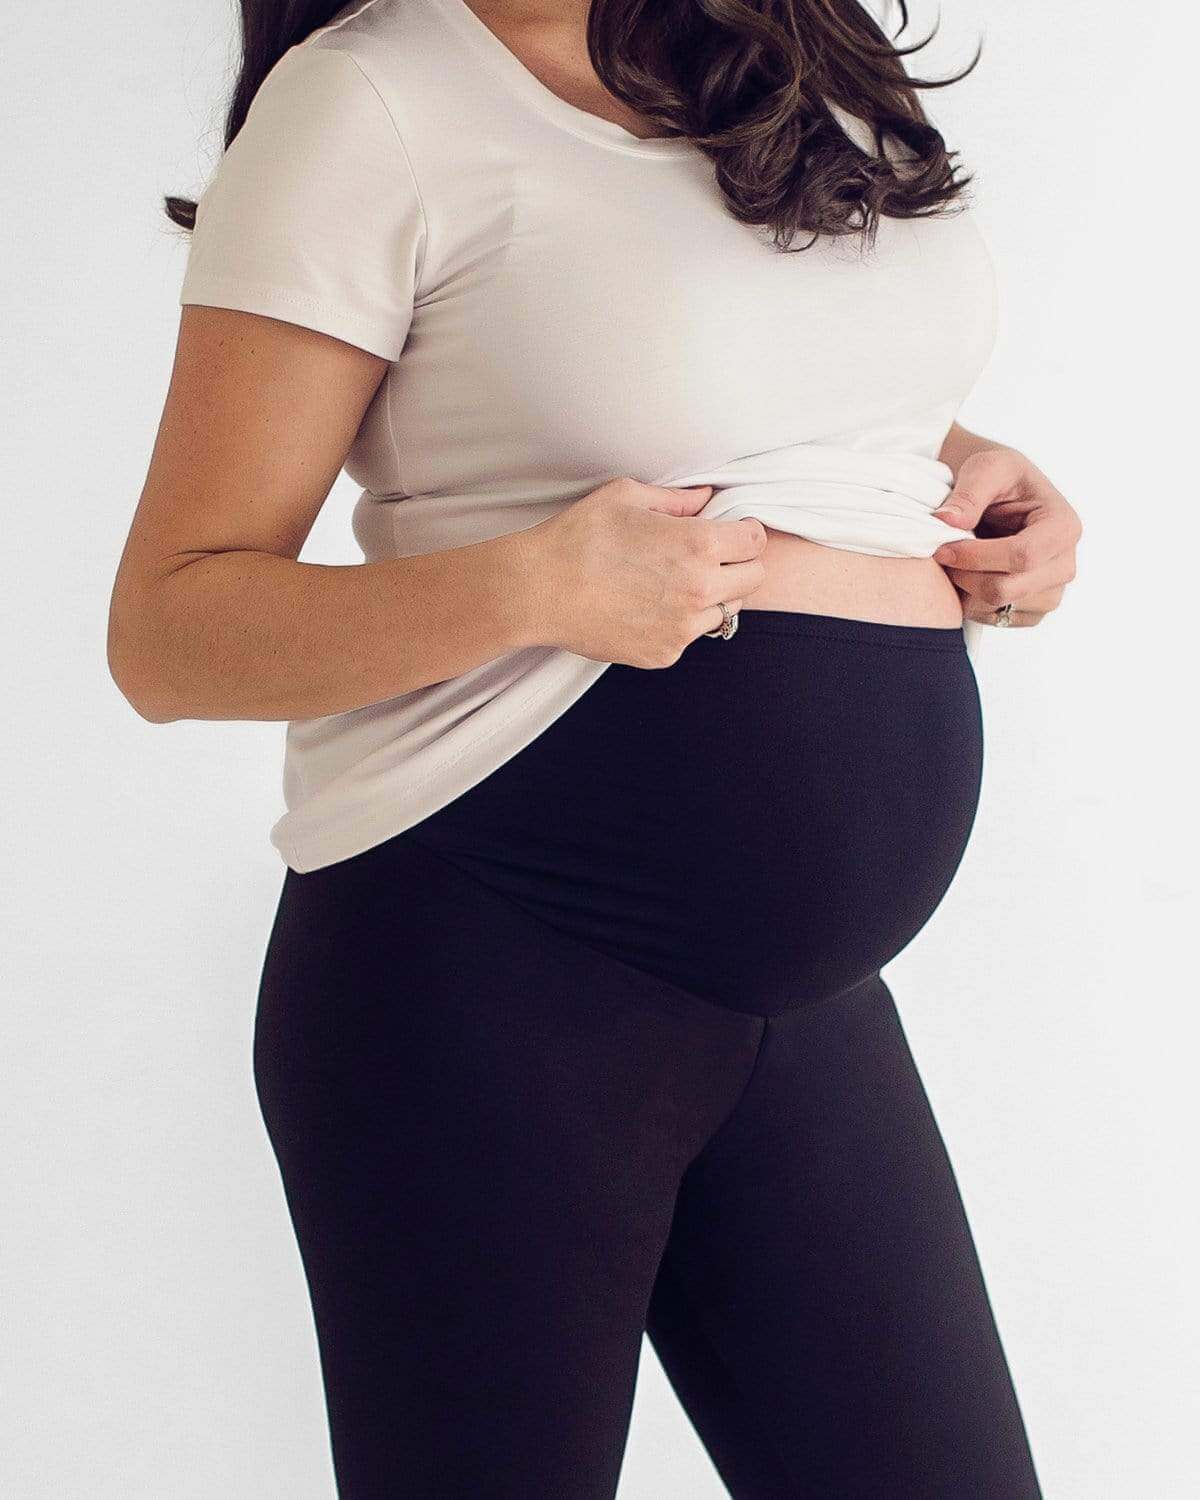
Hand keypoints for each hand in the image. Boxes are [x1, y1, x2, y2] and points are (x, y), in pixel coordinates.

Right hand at [526, 478, 767, 666]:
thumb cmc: (577, 538)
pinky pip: (690, 636)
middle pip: (753, 580)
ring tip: (673, 584)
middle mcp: (699, 589)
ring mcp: (683, 627)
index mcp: (697, 544)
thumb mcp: (626, 497)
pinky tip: (648, 606)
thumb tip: (705, 497)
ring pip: (725, 612)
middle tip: (711, 558)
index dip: (746, 533)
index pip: (756, 542)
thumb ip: (676, 499)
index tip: (733, 533)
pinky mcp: (664, 653)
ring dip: (711, 596)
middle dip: (739, 565)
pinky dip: (679, 622)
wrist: (537, 591)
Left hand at [930, 447, 1081, 626]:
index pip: (1023, 556)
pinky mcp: (1033, 609)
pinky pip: (996, 620)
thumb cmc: (998, 477)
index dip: (976, 557)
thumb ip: (968, 493)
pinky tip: (965, 576)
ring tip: (954, 563)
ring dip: (965, 590)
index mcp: (1063, 526)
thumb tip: (947, 521)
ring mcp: (1051, 591)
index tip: (941, 549)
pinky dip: (971, 603)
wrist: (1001, 495)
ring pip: (999, 608)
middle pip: (1009, 589)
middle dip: (965, 575)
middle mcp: (1065, 564)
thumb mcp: (986, 467)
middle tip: (940, 556)